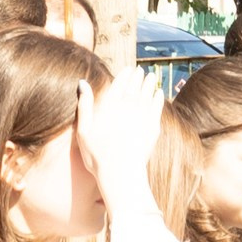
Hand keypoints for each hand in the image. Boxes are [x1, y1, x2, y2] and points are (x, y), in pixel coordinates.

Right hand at [77, 67, 163, 208]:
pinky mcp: (153, 125)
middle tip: (140, 70)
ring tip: (151, 77)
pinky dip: (158, 97)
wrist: (120, 172)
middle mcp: (127, 105)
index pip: (120, 83)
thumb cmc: (97, 154)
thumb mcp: (84, 130)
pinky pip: (157, 106)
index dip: (125, 75)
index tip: (129, 69)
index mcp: (110, 104)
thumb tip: (82, 82)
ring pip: (148, 92)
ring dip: (150, 83)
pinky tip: (158, 94)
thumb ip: (84, 105)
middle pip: (135, 85)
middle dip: (138, 76)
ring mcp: (142, 114)